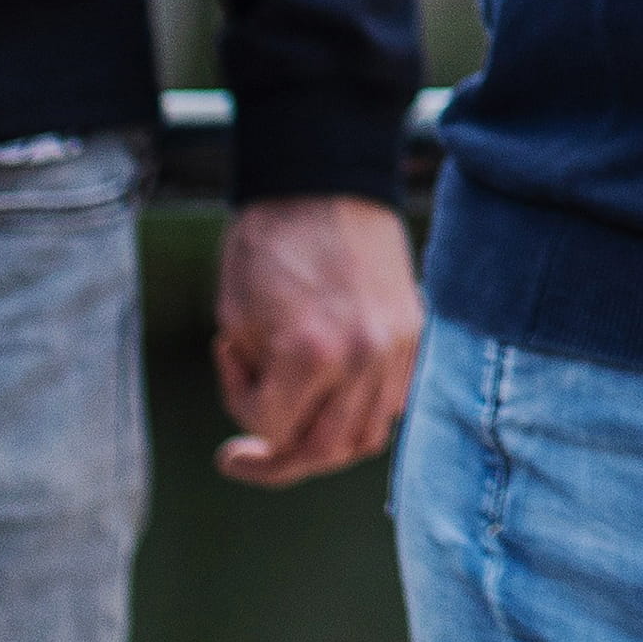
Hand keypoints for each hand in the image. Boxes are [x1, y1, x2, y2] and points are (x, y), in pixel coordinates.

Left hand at [211, 192, 420, 486]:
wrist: (323, 180)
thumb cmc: (267, 243)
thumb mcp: (236, 321)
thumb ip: (254, 385)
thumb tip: (272, 428)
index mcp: (311, 352)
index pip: (275, 429)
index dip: (238, 409)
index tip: (227, 360)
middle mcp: (364, 357)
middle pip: (325, 451)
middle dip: (279, 461)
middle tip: (249, 455)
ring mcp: (398, 346)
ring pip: (366, 436)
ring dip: (324, 444)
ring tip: (295, 424)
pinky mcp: (415, 332)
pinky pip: (392, 402)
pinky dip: (360, 413)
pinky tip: (331, 394)